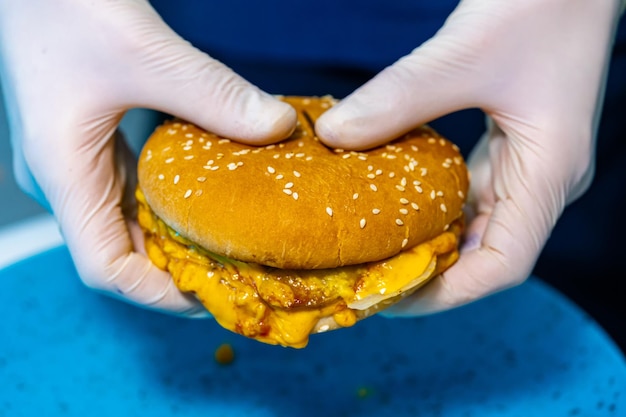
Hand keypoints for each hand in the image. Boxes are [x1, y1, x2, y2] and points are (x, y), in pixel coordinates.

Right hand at [0, 0, 295, 315]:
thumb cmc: (65, 7)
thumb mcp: (146, 53)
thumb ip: (214, 94)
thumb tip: (278, 127)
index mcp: (65, 174)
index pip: (106, 268)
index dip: (161, 293)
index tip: (216, 295)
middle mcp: (69, 178)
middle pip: (123, 252)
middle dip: (179, 270)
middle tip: (239, 271)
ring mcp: (81, 160)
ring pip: (130, 222)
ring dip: (178, 238)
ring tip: (231, 243)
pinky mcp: (96, 139)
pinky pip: (135, 188)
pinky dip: (172, 203)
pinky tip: (209, 194)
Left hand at [316, 0, 622, 314]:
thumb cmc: (542, 2)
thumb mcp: (464, 52)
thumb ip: (400, 98)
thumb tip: (333, 136)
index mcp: (550, 173)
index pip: (501, 266)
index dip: (444, 292)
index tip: (387, 296)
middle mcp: (543, 179)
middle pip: (484, 253)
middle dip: (427, 273)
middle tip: (366, 278)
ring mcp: (529, 162)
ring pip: (474, 223)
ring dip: (428, 240)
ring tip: (373, 252)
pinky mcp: (512, 142)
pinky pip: (469, 189)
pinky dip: (432, 203)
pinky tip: (395, 201)